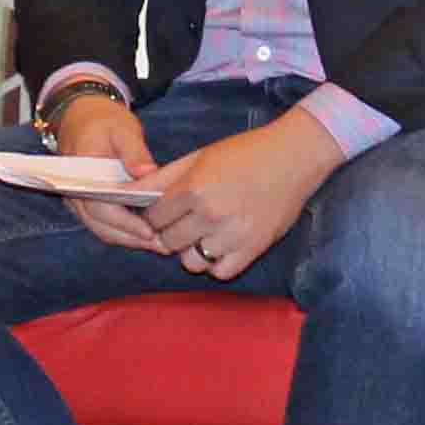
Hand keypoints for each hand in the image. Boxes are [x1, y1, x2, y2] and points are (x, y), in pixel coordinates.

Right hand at [47, 93, 167, 253]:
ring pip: (100, 229)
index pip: (100, 207)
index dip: (125, 223)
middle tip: (161, 245)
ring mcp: (77, 199)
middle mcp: (74, 191)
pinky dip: (122, 231)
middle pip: (100, 225)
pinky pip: (102, 223)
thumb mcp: (122, 129)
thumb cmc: (103, 121)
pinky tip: (144, 233)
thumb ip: (134, 151)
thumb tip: (146, 172)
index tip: (149, 231)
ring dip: (127, 239)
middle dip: (130, 238)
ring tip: (157, 243)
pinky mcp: (86, 203)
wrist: (81, 117)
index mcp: (81, 173)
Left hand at [139, 112, 343, 281]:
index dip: (154, 216)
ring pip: (191, 262)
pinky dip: (215, 263)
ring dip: (191, 251)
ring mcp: (232, 234)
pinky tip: (220, 244)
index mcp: (194, 188)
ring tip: (202, 234)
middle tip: (182, 222)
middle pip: (168, 242)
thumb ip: (163, 177)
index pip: (154, 218)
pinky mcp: (253, 249)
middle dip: (169, 233)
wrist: (295, 157)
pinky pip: (220, 272)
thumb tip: (130, 192)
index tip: (162, 212)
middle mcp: (211, 214)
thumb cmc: (245, 152)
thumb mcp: (199, 156)